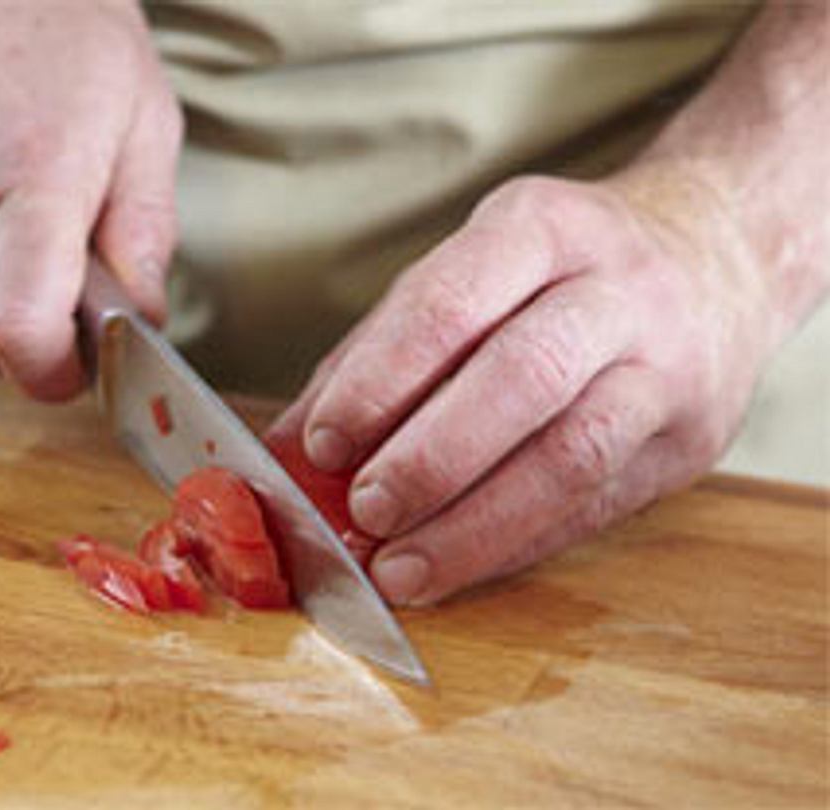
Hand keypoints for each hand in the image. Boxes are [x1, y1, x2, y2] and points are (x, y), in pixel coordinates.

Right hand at [0, 0, 181, 397]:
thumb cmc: (69, 29)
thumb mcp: (145, 120)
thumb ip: (144, 234)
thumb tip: (139, 324)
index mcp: (33, 168)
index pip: (15, 329)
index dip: (47, 375)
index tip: (70, 368)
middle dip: (12, 349)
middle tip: (48, 303)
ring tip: (2, 238)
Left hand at [271, 167, 777, 605]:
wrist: (718, 256)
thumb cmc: (556, 275)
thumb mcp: (471, 273)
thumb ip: (377, 354)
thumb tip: (285, 450)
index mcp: (542, 227)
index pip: (452, 300)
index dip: (381, 379)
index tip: (324, 443)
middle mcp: (617, 289)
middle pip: (522, 376)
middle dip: (432, 456)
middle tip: (364, 510)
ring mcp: (667, 366)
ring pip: (572, 455)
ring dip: (474, 525)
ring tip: (400, 567)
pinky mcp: (691, 440)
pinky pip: (596, 505)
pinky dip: (513, 545)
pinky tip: (454, 567)